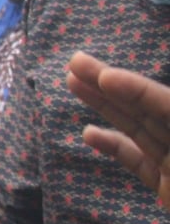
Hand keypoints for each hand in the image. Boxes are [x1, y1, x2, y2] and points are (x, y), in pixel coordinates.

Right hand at [66, 51, 169, 208]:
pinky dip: (114, 146)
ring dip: (104, 106)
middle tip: (75, 62)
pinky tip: (89, 134)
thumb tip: (112, 137)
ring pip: (139, 130)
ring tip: (72, 82)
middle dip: (111, 85)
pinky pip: (140, 161)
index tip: (106, 77)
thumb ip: (152, 154)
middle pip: (149, 110)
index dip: (139, 91)